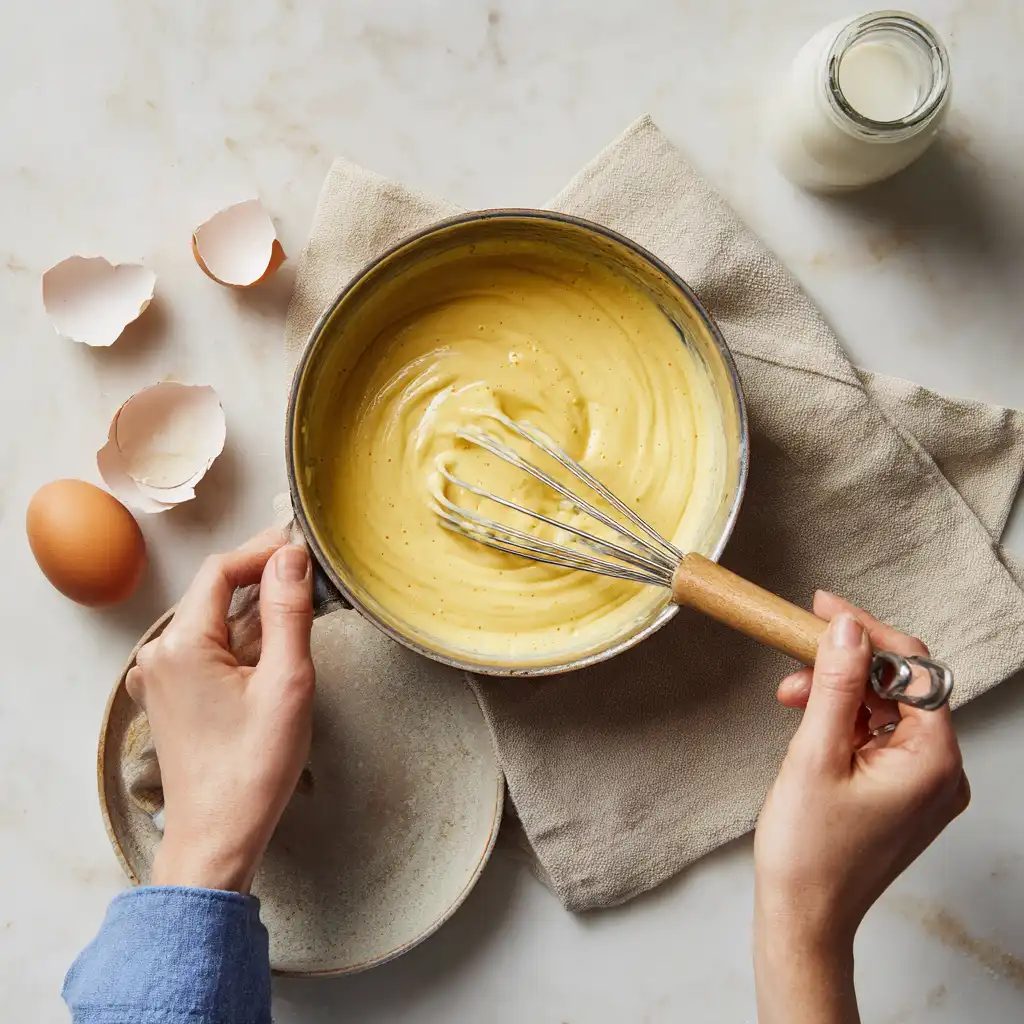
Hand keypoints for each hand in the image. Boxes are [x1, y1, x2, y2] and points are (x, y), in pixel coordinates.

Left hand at [126, 529, 314, 892]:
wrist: (216, 837)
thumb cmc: (252, 768)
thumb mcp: (286, 683)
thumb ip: (287, 612)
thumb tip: (290, 557)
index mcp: (182, 644)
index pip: (221, 569)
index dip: (263, 552)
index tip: (303, 548)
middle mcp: (159, 654)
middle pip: (214, 592)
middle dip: (261, 579)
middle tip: (310, 577)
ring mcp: (159, 677)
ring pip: (211, 621)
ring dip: (252, 612)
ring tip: (298, 614)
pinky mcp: (168, 697)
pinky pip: (204, 649)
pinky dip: (237, 640)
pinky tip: (268, 653)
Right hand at [753, 591, 968, 1023]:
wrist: (802, 916)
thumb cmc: (808, 851)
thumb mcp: (815, 754)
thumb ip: (836, 684)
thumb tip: (847, 628)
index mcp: (934, 760)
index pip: (914, 670)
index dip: (869, 632)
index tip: (824, 609)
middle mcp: (941, 770)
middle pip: (901, 687)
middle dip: (845, 666)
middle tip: (795, 655)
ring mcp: (924, 784)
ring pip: (885, 709)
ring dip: (838, 693)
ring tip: (789, 696)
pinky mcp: (902, 793)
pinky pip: (878, 736)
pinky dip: (842, 720)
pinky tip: (807, 718)